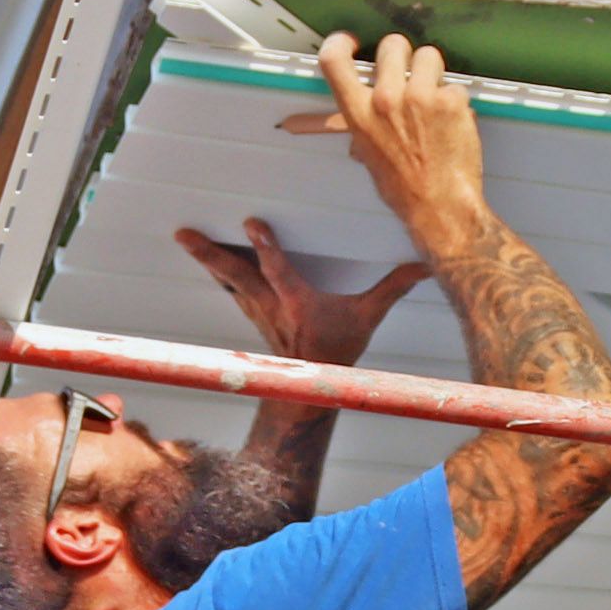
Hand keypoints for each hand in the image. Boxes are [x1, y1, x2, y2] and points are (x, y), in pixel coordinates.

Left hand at [174, 218, 428, 366]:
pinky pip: (232, 289)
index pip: (278, 270)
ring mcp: (258, 310)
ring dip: (208, 260)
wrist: (310, 386)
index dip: (266, 247)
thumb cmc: (337, 350)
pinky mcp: (253, 313)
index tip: (252, 223)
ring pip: (228, 280)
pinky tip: (207, 259)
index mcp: (297, 303)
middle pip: (235, 274)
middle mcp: (270, 305)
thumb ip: (393, 288)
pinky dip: (219, 272)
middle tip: (184, 234)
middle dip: (210, 253)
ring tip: (187, 238)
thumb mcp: (368, 317)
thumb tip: (426, 266)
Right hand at [280, 31, 487, 254]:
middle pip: (392, 44)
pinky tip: (453, 123)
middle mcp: (387, 99)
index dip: (340, 43)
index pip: (334, 62)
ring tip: (435, 100)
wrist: (439, 207)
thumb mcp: (371, 156)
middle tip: (409, 73)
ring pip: (429, 55)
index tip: (351, 41)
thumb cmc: (405, 189)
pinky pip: (454, 85)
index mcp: (360, 114)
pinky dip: (456, 101)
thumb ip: (366, 127)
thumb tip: (363, 117)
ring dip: (433, 72)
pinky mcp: (451, 100)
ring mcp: (420, 97)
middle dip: (402, 54)